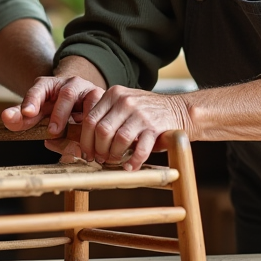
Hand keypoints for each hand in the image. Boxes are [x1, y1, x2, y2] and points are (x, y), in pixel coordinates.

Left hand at [1, 74, 104, 135]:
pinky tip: (92, 144)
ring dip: (83, 123)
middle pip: (66, 95)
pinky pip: (103, 113)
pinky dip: (98, 128)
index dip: (32, 101)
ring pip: (89, 102)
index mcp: (48, 84)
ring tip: (77, 144)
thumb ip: (18, 116)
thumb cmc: (51, 107)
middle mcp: (70, 83)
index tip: (26, 113)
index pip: (38, 89)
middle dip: (59, 113)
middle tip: (52, 132)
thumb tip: (6, 118)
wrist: (76, 99)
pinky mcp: (103, 100)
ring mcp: (89, 90)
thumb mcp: (34, 111)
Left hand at [75, 86, 189, 170]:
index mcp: (113, 94)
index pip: (90, 119)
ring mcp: (141, 113)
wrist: (177, 109)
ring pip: (119, 139)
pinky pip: (140, 149)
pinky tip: (131, 166)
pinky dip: (134, 161)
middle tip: (100, 159)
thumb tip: (83, 139)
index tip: (87, 153)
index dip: (85, 140)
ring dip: (115, 155)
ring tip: (115, 161)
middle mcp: (125, 101)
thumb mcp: (123, 102)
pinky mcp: (155, 127)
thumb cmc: (145, 111)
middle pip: (102, 130)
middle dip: (99, 149)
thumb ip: (105, 114)